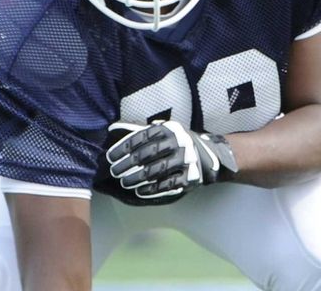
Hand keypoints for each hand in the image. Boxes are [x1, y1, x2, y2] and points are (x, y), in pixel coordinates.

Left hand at [106, 121, 238, 200]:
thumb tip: (113, 128)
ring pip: (156, 171)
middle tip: (114, 171)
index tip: (110, 157)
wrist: (209, 155)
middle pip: (147, 154)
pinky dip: (151, 189)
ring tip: (124, 182)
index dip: (123, 147)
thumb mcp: (163, 131)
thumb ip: (140, 130)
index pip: (141, 137)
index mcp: (169, 129)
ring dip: (136, 178)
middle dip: (127, 164)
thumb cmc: (177, 142)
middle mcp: (179, 143)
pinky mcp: (190, 177)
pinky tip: (139, 191)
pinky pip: (167, 185)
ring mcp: (186, 160)